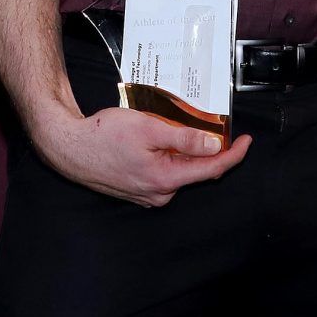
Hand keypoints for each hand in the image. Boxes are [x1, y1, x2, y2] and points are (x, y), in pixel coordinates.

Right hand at [30, 103, 250, 206]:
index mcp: (166, 179)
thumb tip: (214, 145)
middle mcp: (160, 193)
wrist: (69, 148)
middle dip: (203, 147)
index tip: (247, 140)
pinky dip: (167, 156)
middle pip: (195, 169)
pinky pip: (164, 173)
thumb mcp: (149, 128)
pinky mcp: (139, 191)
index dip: (234, 155)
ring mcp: (148, 195)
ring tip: (163, 127)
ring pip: (179, 170)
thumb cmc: (104, 136)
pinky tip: (152, 140)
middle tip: (198, 120)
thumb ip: (184, 138)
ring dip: (182, 150)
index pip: (212, 169)